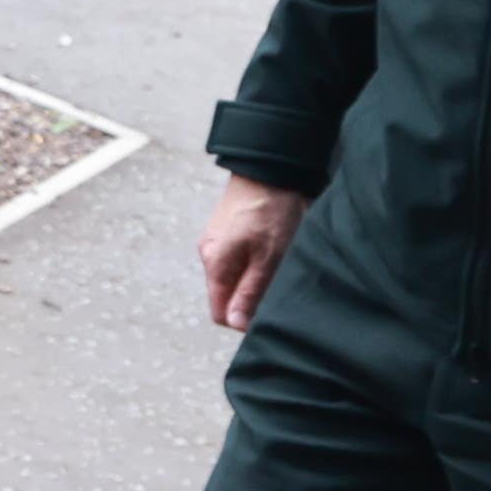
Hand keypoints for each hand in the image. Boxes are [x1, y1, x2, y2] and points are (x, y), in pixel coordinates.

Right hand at [199, 176, 309, 330]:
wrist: (270, 166)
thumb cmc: (272, 210)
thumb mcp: (268, 256)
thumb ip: (250, 291)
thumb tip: (235, 323)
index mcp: (216, 264)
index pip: (221, 313)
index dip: (243, 319)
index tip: (269, 310)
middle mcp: (211, 254)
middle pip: (228, 295)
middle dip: (252, 299)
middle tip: (278, 286)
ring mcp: (218, 241)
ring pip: (235, 278)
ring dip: (256, 280)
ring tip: (279, 264)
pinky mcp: (229, 231)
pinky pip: (239, 260)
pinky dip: (256, 263)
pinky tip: (274, 250)